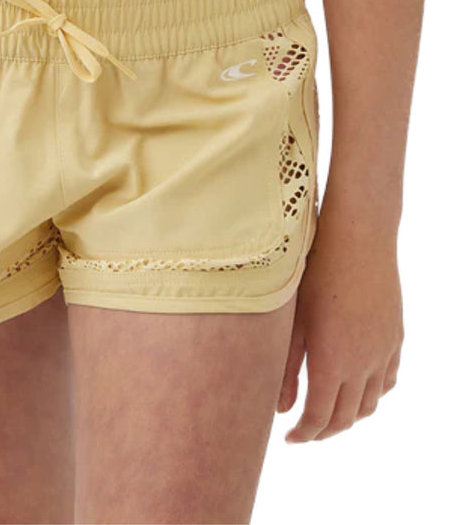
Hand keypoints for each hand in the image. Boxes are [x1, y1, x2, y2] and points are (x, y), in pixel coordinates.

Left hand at [277, 200, 403, 441]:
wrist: (358, 239)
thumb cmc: (314, 274)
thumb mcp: (292, 321)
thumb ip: (285, 367)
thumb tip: (281, 408)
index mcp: (333, 363)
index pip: (320, 416)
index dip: (304, 434)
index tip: (289, 438)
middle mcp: (364, 364)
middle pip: (347, 417)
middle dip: (324, 430)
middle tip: (304, 431)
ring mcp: (385, 351)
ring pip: (371, 402)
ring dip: (350, 416)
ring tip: (327, 413)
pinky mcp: (395, 336)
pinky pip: (388, 379)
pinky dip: (372, 394)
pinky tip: (357, 387)